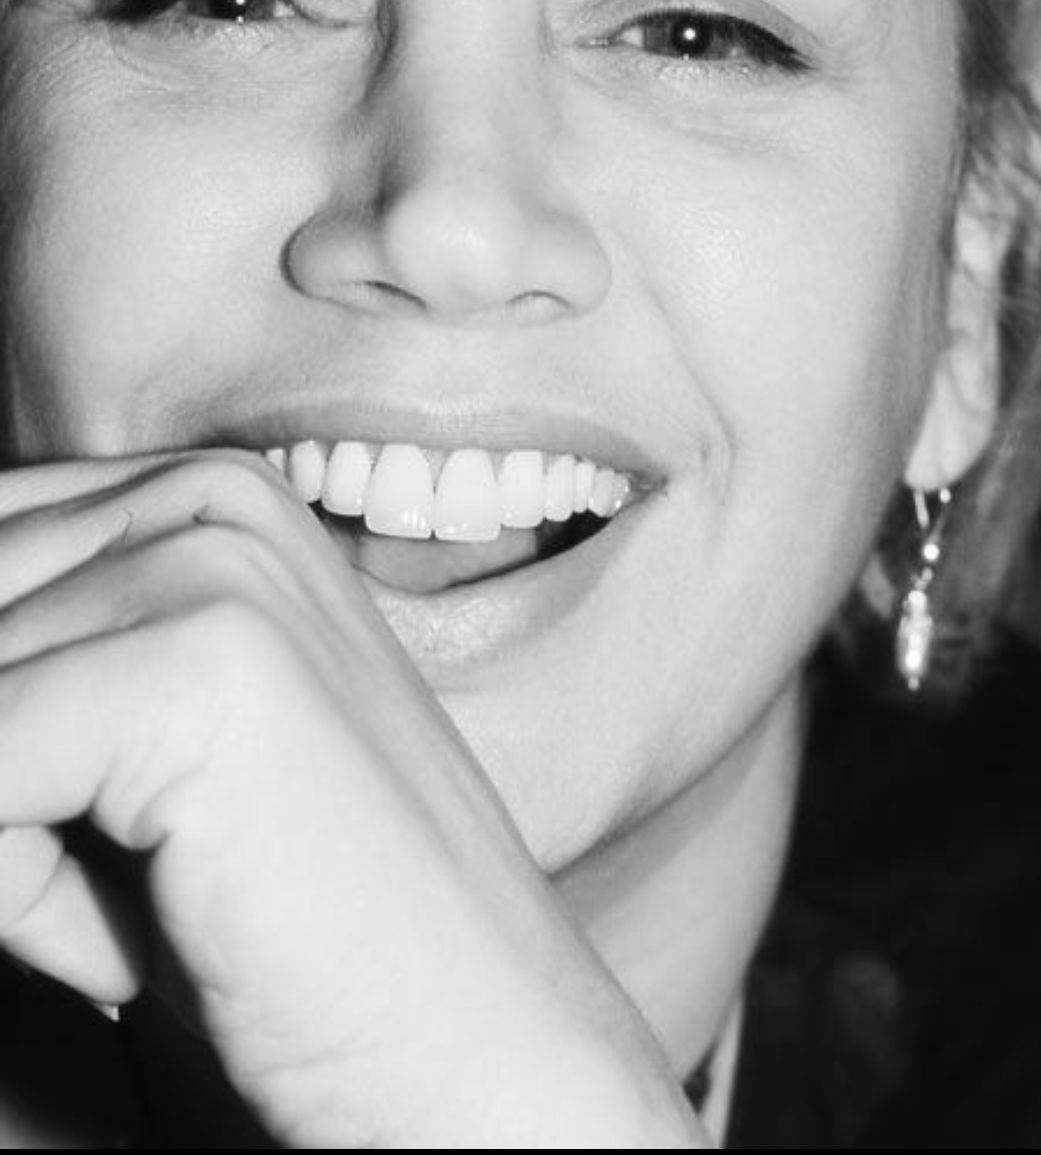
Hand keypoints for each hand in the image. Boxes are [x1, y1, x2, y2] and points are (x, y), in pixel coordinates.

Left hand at [0, 453, 705, 1146]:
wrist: (476, 1064)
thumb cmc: (286, 939)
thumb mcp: (102, 776)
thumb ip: (14, 683)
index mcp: (196, 493)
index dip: (0, 729)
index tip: (70, 815)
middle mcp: (206, 492)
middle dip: (0, 785)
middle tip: (134, 887)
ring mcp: (215, 559)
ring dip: (2, 854)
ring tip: (161, 909)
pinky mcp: (206, 661)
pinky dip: (17, 898)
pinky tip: (160, 936)